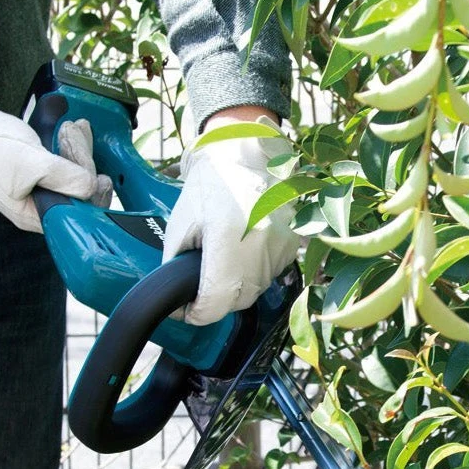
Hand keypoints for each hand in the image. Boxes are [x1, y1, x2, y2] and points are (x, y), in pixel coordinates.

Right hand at [0, 95, 102, 232]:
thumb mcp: (31, 162)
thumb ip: (63, 177)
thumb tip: (91, 188)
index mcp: (35, 215)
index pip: (76, 215)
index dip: (92, 197)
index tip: (99, 176)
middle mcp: (42, 206)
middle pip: (80, 194)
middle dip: (82, 162)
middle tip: (73, 134)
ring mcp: (44, 188)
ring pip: (76, 175)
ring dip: (78, 149)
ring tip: (72, 128)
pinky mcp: (45, 171)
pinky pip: (67, 163)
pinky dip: (72, 145)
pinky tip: (72, 130)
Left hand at [161, 111, 299, 325]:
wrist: (245, 155)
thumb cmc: (210, 186)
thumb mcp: (180, 226)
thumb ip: (177, 266)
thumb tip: (180, 299)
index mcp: (229, 241)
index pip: (215, 303)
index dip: (196, 313)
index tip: (187, 308)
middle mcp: (260, 248)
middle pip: (236, 302)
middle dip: (215, 299)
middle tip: (199, 283)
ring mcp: (280, 249)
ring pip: (254, 292)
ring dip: (235, 287)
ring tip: (222, 259)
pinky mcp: (291, 247)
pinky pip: (268, 276)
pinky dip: (252, 273)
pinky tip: (242, 250)